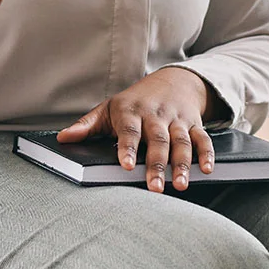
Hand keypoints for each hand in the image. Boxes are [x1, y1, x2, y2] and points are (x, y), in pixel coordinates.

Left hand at [56, 67, 216, 192]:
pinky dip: (206, 154)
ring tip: (180, 184)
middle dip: (156, 164)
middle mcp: (154, 115)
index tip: (126, 165)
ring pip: (180, 142)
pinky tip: (205, 170)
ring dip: (181, 163)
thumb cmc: (134, 101)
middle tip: (155, 187)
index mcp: (130, 111)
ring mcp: (175, 119)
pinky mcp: (194, 124)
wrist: (172, 80)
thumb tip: (63, 138)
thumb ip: (86, 126)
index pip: (128, 130)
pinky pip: (202, 139)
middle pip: (157, 140)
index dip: (127, 147)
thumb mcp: (107, 109)